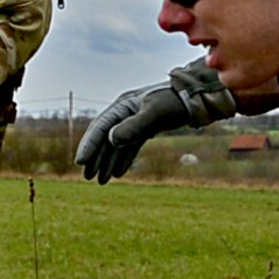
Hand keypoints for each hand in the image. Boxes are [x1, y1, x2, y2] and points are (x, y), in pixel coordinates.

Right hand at [74, 58, 235, 182]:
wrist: (198, 96)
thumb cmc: (176, 101)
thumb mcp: (155, 113)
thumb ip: (134, 126)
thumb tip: (112, 141)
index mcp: (122, 106)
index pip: (101, 127)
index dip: (89, 145)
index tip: (81, 162)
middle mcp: (125, 113)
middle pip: (105, 138)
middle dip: (95, 158)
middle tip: (87, 177)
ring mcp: (135, 120)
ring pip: (116, 144)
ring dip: (108, 162)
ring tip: (101, 181)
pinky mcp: (146, 128)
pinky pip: (130, 146)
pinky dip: (123, 159)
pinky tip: (119, 173)